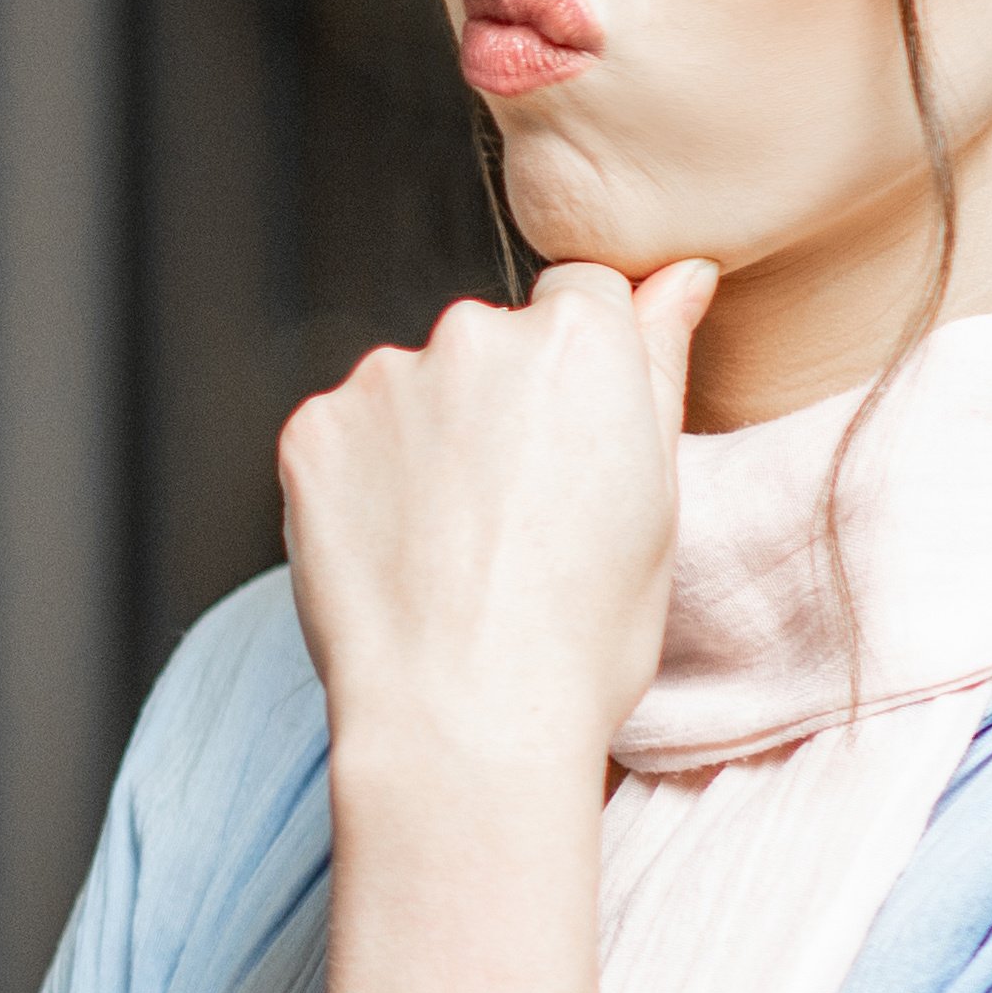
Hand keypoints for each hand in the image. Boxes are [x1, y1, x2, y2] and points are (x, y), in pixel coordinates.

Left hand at [276, 257, 718, 789]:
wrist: (464, 715)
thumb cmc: (582, 629)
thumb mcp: (656, 496)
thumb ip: (656, 364)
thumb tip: (680, 277)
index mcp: (578, 338)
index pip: (583, 293)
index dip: (582, 371)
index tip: (573, 443)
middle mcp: (474, 333)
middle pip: (491, 341)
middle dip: (499, 406)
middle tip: (512, 517)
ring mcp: (382, 380)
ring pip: (412, 390)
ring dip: (424, 440)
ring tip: (449, 547)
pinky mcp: (310, 431)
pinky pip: (344, 436)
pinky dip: (359, 480)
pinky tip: (390, 552)